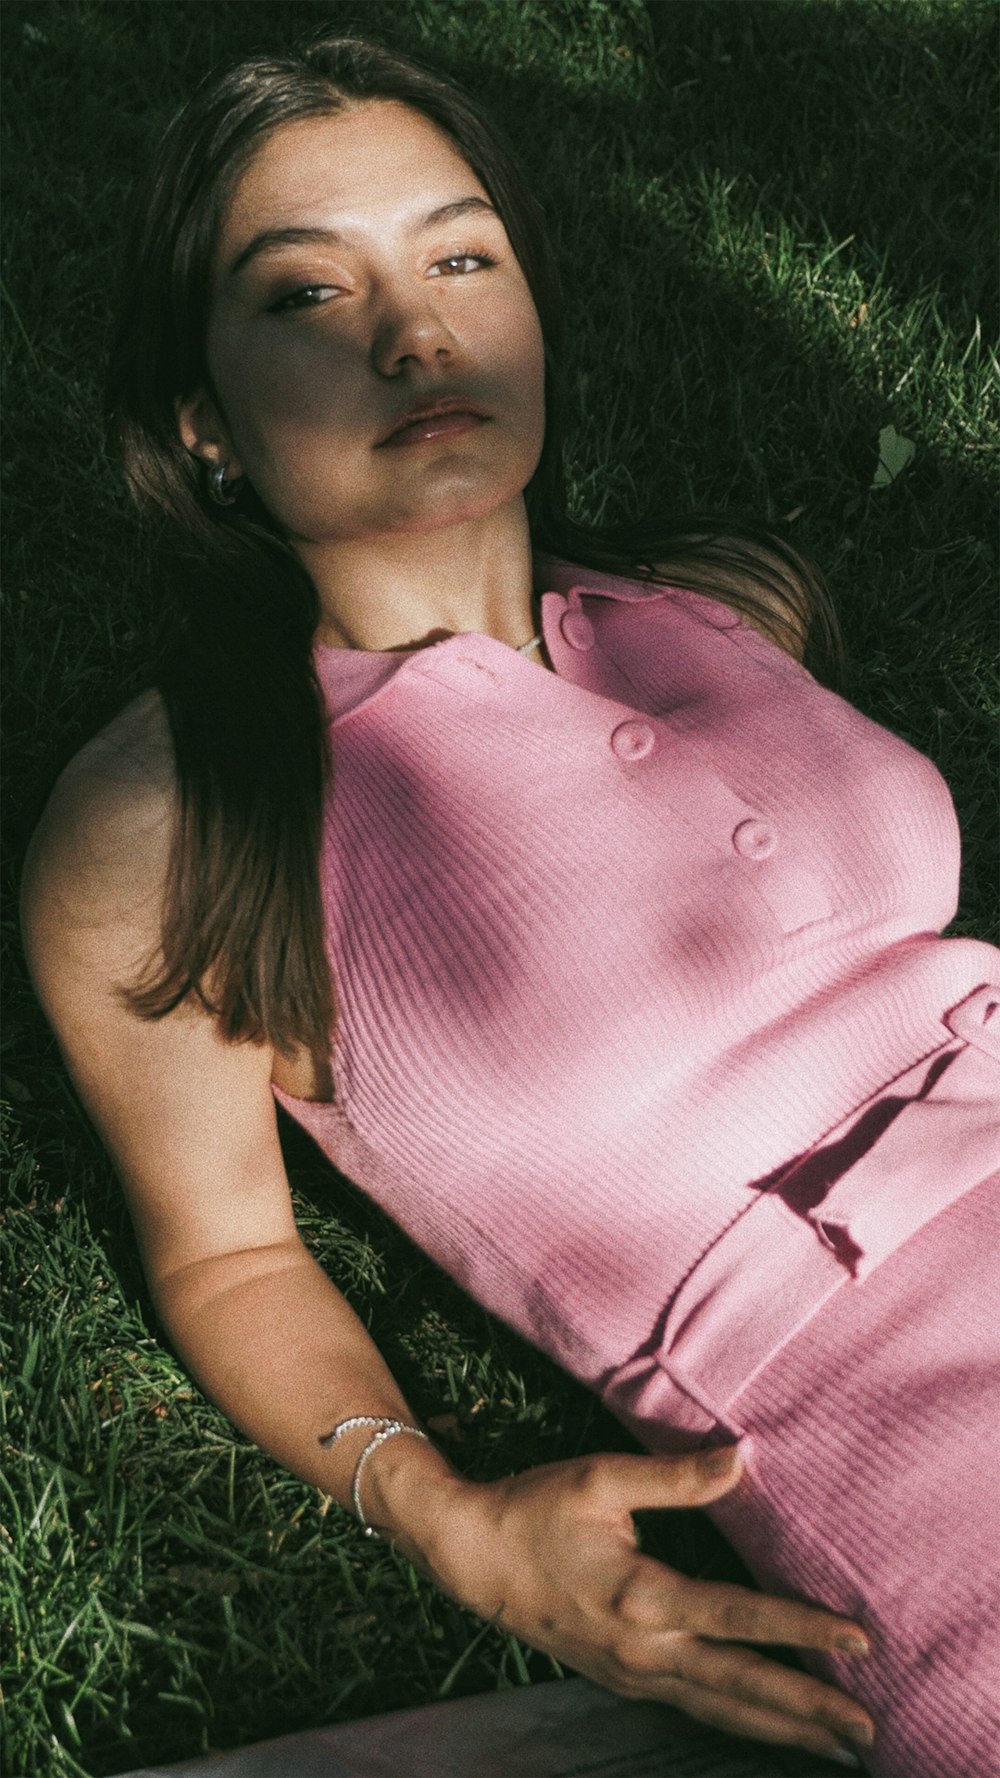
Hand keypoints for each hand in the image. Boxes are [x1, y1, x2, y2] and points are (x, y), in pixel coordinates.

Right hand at [426, 1446, 874, 1764]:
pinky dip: (740, 1722)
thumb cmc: (537, 1508)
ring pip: (722, 1711)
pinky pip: (695, 1709)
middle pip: (743, 1687)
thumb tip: (741, 1457)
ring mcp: (633, 1673)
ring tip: (837, 1745)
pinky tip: (769, 1727)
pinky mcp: (624, 1679)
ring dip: (782, 1729)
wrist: (474, 1557)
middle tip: (870, 1730)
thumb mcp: (602, 1479)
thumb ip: (676, 1477)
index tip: (858, 1642)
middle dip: (809, 1710)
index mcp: (643, 1596)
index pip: (741, 1618)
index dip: (803, 1630)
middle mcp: (644, 1649)